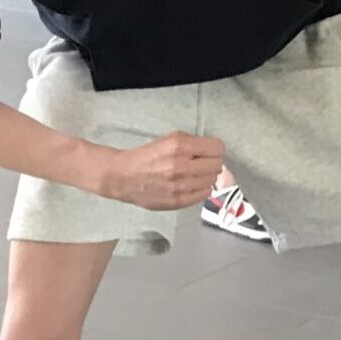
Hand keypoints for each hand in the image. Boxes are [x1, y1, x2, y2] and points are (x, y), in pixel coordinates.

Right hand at [101, 132, 226, 209]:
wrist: (123, 176)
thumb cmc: (148, 155)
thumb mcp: (169, 139)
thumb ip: (193, 143)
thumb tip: (214, 151)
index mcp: (179, 146)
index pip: (217, 148)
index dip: (214, 148)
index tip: (208, 151)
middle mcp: (181, 166)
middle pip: (217, 165)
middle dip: (211, 162)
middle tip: (201, 163)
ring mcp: (180, 186)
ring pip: (212, 180)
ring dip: (206, 176)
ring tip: (193, 174)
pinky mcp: (178, 201)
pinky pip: (204, 194)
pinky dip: (201, 188)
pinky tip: (190, 184)